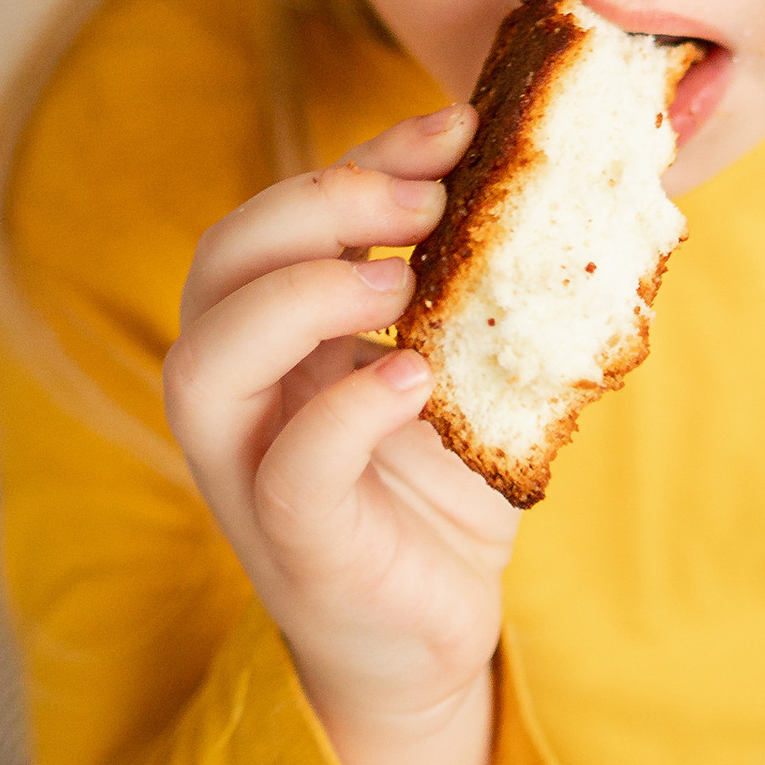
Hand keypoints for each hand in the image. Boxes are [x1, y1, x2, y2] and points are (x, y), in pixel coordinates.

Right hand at [162, 103, 514, 764]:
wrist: (436, 637)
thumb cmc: (439, 487)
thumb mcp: (459, 362)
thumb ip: (471, 281)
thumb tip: (554, 172)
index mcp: (274, 336)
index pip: (274, 219)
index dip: (356, 160)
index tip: (455, 128)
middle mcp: (242, 395)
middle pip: (220, 263)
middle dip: (318, 205)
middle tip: (430, 201)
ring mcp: (252, 470)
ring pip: (210, 358)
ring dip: (305, 292)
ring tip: (403, 281)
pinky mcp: (296, 540)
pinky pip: (292, 464)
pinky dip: (347, 408)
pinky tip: (413, 379)